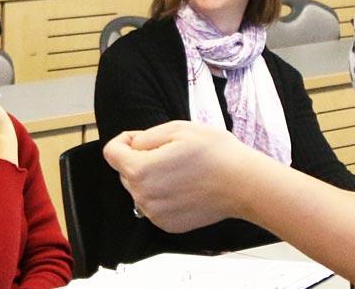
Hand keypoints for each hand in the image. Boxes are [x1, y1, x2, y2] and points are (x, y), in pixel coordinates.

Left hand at [105, 120, 267, 231]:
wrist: (243, 184)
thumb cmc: (216, 154)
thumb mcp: (177, 129)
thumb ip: (145, 137)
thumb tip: (132, 144)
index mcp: (140, 170)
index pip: (111, 152)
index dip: (125, 140)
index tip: (142, 139)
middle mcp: (143, 196)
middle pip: (125, 171)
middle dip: (140, 159)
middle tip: (170, 153)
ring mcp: (155, 213)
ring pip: (140, 189)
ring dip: (152, 178)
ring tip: (181, 170)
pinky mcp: (167, 224)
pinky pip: (154, 205)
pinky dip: (164, 195)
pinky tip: (185, 187)